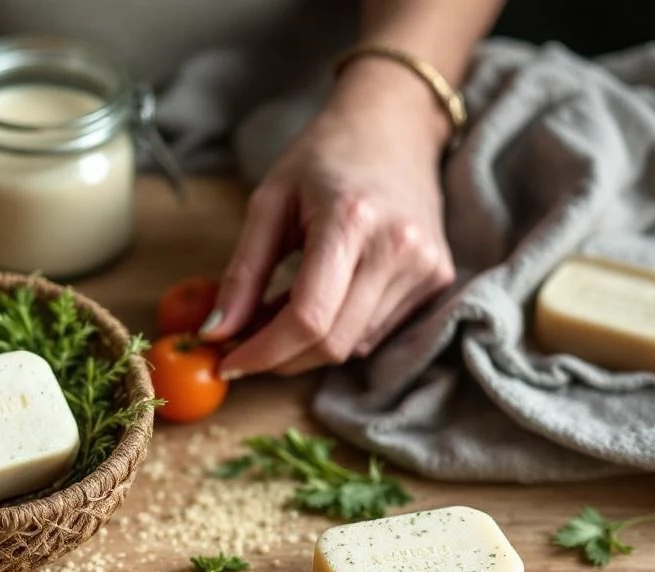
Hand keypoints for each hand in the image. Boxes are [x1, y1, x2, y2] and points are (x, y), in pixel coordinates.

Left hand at [201, 63, 456, 376]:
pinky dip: (339, 332)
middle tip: (243, 345)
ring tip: (278, 312)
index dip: (263, 353)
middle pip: (332, 344)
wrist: (393, 125)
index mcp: (351, 221)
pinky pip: (377, 333)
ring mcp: (426, 266)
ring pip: (354, 346)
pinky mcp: (439, 278)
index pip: (307, 318)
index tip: (227, 362)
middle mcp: (398, 248)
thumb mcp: (268, 203)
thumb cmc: (323, 158)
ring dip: (307, 346)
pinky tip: (320, 304)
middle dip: (280, 358)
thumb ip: (242, 273)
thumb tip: (216, 334)